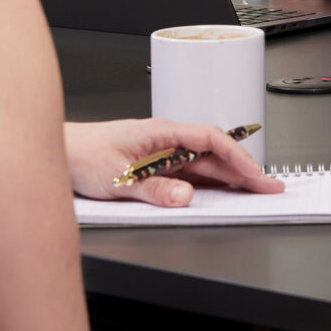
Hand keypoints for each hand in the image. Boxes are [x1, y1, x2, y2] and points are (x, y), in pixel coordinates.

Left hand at [63, 119, 282, 208]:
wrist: (60, 153)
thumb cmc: (82, 155)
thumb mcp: (115, 178)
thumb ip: (152, 189)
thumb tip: (184, 197)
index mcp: (160, 132)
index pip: (210, 140)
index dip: (237, 157)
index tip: (256, 174)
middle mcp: (165, 141)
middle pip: (214, 154)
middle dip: (245, 169)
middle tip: (271, 186)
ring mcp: (163, 155)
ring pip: (206, 165)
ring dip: (232, 177)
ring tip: (257, 190)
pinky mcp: (156, 168)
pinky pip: (191, 174)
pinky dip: (212, 183)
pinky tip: (224, 192)